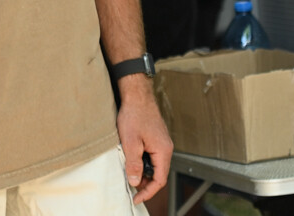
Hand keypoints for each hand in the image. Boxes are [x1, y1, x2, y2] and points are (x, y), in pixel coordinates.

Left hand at [116, 79, 172, 204]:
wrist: (137, 95)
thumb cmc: (135, 115)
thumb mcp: (130, 142)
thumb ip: (133, 164)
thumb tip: (134, 182)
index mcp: (163, 151)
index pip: (160, 180)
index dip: (148, 192)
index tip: (136, 198)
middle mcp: (166, 148)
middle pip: (158, 174)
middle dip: (145, 183)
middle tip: (129, 185)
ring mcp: (161, 142)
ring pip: (154, 165)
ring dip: (142, 171)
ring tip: (128, 171)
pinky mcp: (155, 138)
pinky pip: (151, 155)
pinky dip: (142, 161)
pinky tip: (131, 158)